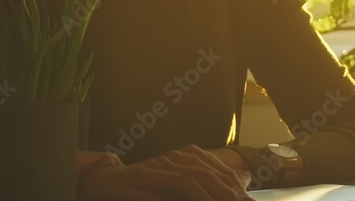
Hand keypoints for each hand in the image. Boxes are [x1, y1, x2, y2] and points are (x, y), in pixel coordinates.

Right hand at [78, 143, 255, 200]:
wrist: (106, 184)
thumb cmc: (144, 190)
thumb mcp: (178, 187)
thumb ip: (204, 185)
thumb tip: (239, 182)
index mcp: (187, 157)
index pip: (219, 169)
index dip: (236, 184)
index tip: (249, 199)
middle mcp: (177, 157)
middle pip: (211, 172)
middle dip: (231, 190)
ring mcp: (163, 164)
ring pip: (197, 176)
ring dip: (216, 192)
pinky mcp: (150, 175)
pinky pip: (178, 182)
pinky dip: (195, 193)